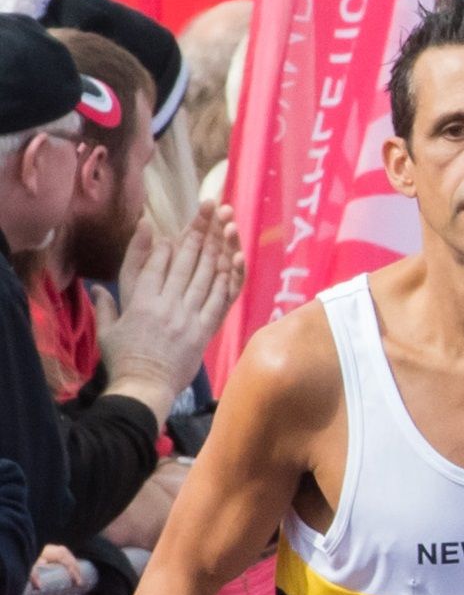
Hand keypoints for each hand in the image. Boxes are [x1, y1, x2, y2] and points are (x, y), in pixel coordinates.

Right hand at [97, 210, 238, 406]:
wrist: (144, 388)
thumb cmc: (123, 361)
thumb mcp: (107, 331)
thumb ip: (105, 305)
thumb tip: (96, 288)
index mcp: (139, 301)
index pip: (151, 263)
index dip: (158, 240)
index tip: (162, 221)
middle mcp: (165, 304)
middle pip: (183, 260)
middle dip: (197, 230)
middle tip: (209, 205)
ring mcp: (187, 315)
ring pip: (205, 273)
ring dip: (217, 244)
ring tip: (226, 220)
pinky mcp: (205, 329)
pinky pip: (221, 298)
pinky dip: (229, 276)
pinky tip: (236, 256)